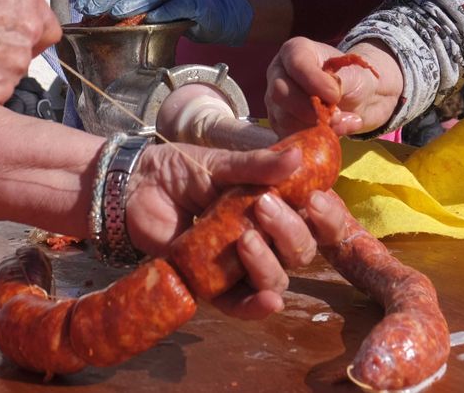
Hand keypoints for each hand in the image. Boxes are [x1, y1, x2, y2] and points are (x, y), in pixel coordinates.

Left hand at [75, 0, 252, 46]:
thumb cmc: (178, 14)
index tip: (80, 5)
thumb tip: (99, 24)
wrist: (216, 14)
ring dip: (134, 1)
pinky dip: (165, 12)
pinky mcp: (193, 4)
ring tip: (116, 12)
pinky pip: (178, 6)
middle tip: (91, 8)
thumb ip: (131, 14)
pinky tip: (153, 18)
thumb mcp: (152, 12)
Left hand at [126, 142, 318, 318]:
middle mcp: (265, 236)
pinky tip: (268, 300)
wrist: (137, 185)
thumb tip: (297, 157)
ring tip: (245, 239)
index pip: (315, 219)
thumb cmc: (183, 169)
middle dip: (291, 233)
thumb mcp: (222, 162)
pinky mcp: (213, 283)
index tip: (316, 200)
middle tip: (264, 206)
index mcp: (274, 204)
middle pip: (299, 251)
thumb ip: (258, 165)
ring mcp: (240, 262)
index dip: (326, 216)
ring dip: (269, 264)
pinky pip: (241, 303)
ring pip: (276, 278)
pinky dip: (256, 306)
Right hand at [265, 36, 402, 136]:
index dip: (314, 82)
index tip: (335, 96)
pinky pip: (289, 136)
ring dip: (315, 127)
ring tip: (342, 124)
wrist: (361, 98)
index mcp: (295, 51)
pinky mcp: (281, 125)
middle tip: (336, 115)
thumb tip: (327, 105)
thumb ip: (337, 83)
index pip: (295, 64)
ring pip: (284, 118)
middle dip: (309, 108)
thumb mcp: (352, 73)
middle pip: (280, 92)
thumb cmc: (354, 78)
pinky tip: (333, 133)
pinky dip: (313, 140)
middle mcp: (279, 74)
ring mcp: (277, 101)